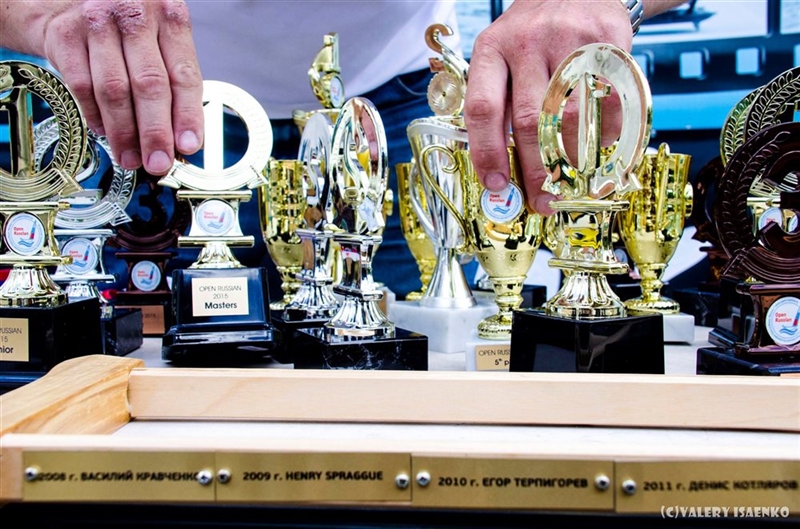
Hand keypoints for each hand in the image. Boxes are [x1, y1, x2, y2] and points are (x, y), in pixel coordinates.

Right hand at [4, 0, 203, 174]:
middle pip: (149, 84)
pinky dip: (96, 117)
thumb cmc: (130, 33)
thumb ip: (175, 86)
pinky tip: (106, 133)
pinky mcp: (65, 36)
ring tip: (132, 158)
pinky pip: (82, 87)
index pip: (183, 74)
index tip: (188, 146)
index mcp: (170, 17)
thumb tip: (183, 141)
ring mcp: (97, 22)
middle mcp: (134, 14)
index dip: (187, 115)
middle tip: (158, 163)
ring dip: (124, 133)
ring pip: (114, 89)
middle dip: (155, 132)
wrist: (74, 4)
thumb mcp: (162, 46)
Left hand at [464, 0, 633, 213]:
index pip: (484, 109)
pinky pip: (607, 103)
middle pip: (530, 120)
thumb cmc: (533, 37)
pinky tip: (597, 150)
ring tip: (569, 187)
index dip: (489, 153)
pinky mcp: (608, 41)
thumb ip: (498, 107)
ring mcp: (569, 39)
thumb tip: (499, 174)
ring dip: (570, 162)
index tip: (496, 186)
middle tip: (541, 202)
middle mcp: (527, 42)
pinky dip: (604, 137)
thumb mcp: (502, 59)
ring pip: (570, 117)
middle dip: (535, 171)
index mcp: (492, 49)